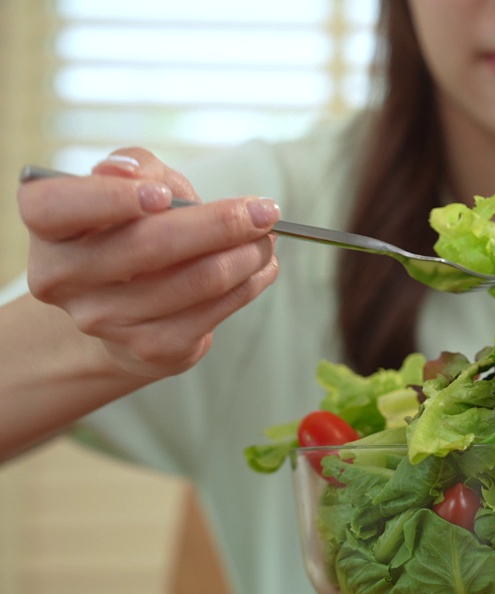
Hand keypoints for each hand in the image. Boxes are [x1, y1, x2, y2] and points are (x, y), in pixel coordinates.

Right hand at [18, 149, 280, 379]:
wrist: (130, 307)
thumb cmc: (134, 229)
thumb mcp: (135, 186)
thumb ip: (136, 166)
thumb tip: (127, 171)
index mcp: (48, 226)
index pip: (58, 207)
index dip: (110, 200)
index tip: (163, 194)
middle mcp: (63, 277)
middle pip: (149, 245)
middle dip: (221, 223)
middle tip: (265, 211)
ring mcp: (104, 319)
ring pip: (196, 280)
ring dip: (248, 255)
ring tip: (268, 238)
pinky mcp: (149, 347)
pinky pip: (215, 310)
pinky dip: (250, 283)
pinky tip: (262, 267)